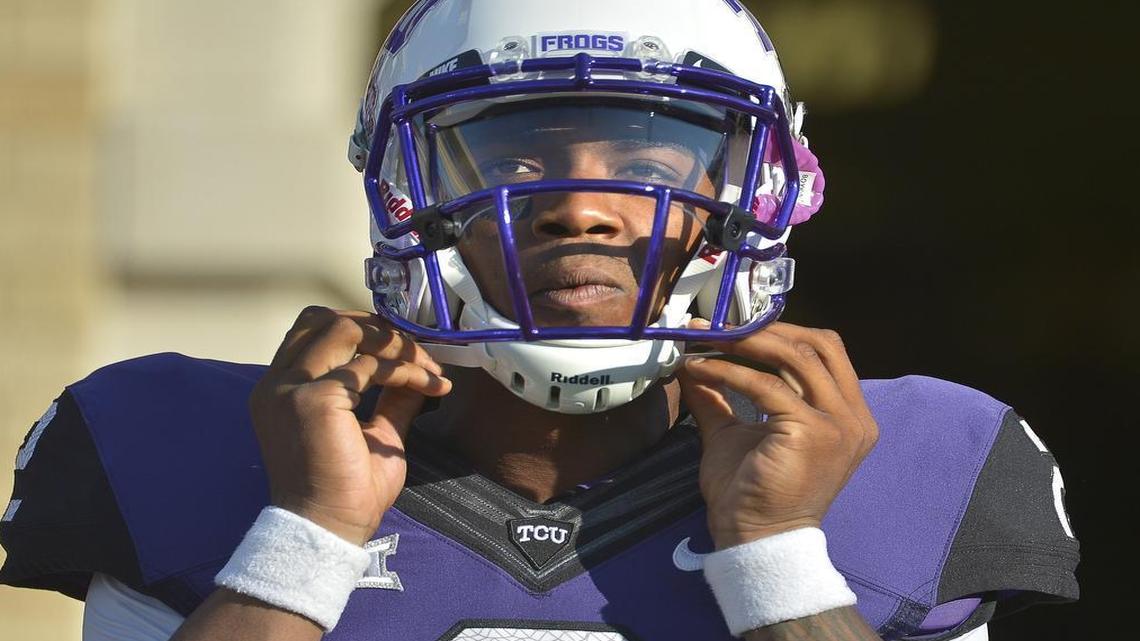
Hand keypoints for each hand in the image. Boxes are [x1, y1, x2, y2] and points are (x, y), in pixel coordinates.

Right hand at [248, 306, 450, 545]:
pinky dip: (408, 370)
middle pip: (325, 320)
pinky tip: (432, 386)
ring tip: (428, 365)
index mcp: (281, 389)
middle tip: (417, 351)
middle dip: (377, 328)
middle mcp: (277, 382)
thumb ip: (390, 399)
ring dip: (394, 343)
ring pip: (346, 331)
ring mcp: (292, 388)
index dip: (363, 330)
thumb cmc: (346, 491)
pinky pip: (371, 366)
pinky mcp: (316, 398)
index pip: (314, 332)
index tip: (405, 349)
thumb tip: (418, 373)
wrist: (328, 530)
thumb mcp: (374, 432)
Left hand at [678, 322, 877, 549]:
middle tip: (716, 326)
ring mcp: (838, 425)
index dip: (781, 331)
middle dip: (763, 330)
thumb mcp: (736, 431)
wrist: (754, 540)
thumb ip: (722, 395)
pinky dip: (729, 371)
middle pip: (816, 345)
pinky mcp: (812, 433)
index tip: (735, 325)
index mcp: (847, 415)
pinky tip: (700, 369)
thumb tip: (694, 359)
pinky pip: (765, 386)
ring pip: (793, 358)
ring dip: (743, 343)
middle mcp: (853, 418)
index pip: (824, 352)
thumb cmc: (750, 493)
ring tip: (704, 340)